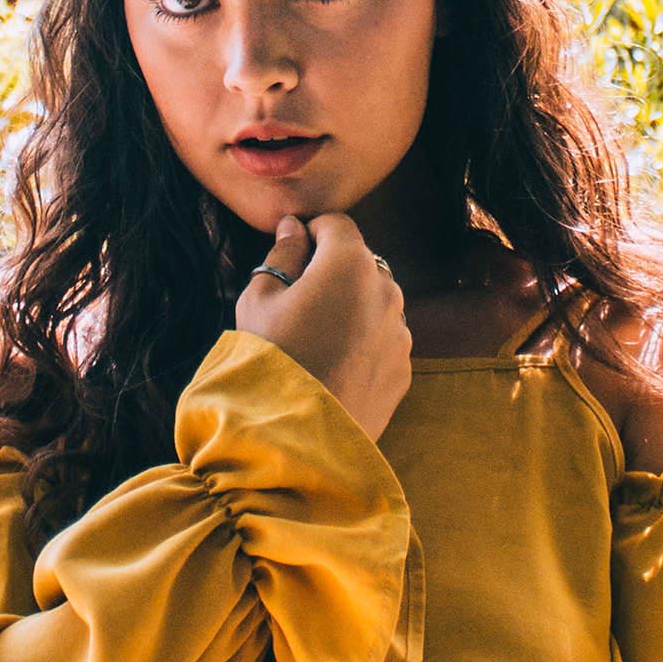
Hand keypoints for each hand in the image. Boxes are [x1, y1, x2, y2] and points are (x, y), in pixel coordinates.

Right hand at [235, 212, 411, 442]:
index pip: (336, 224)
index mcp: (350, 263)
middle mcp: (387, 290)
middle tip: (297, 302)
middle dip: (332, 271)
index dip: (310, 233)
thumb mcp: (259, 299)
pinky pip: (383, 340)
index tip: (290, 253)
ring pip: (375, 302)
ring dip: (351, 307)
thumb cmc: (271, 358)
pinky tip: (333, 366)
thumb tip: (294, 230)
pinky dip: (364, 342)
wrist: (296, 437)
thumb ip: (281, 255)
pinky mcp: (404, 368)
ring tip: (315, 340)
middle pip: (359, 263)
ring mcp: (400, 331)